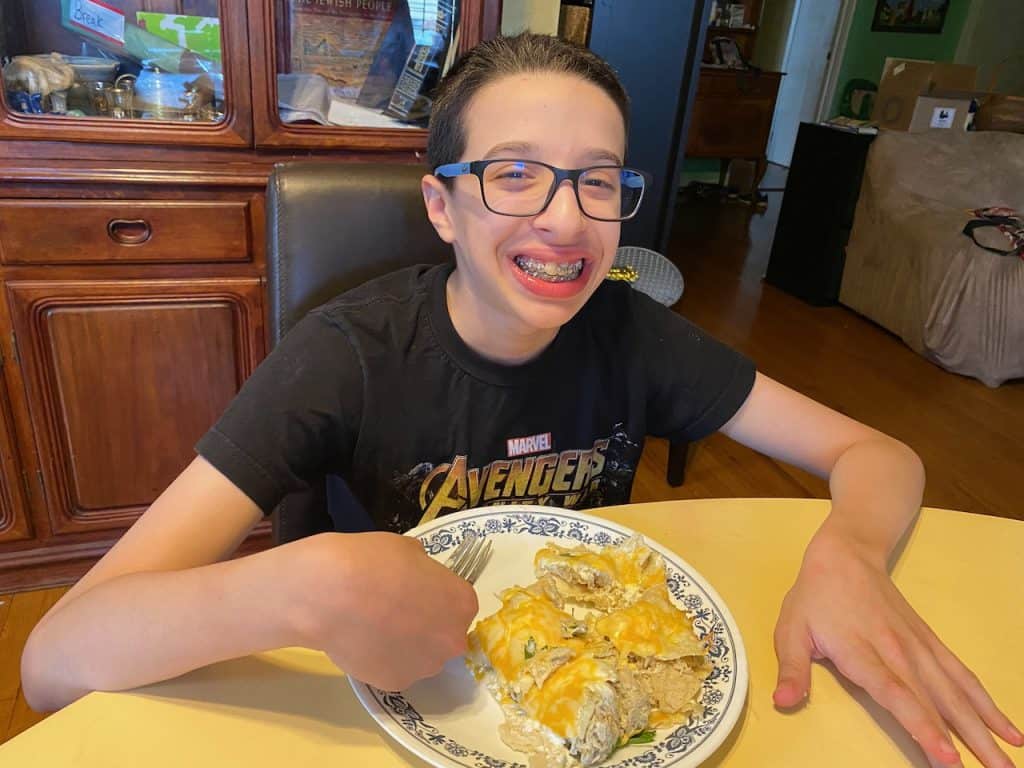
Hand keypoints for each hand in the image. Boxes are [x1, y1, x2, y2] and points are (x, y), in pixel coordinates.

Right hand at [293, 532, 478, 690]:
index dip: (437, 596)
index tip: (417, 591)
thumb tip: (417, 576)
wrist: (330, 593)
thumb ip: (423, 570)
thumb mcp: (408, 549)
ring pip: (420, 656)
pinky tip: (361, 641)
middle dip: (426, 624)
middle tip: (396, 611)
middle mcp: (451, 640)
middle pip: (444, 634)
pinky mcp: (395, 683)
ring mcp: (424, 666)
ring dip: (406, 645)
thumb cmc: (372, 562)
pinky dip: (381, 659)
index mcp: (462, 603)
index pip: (458, 603)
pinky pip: (393, 669)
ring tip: (373, 627)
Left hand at [773, 531, 1022, 767]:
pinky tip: (1008, 730)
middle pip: (936, 702)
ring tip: (1008, 762)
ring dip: (984, 728)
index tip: (946, 758)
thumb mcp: (791, 629)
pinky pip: (962, 676)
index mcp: (861, 652)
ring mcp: (919, 647)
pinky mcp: (931, 643)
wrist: (846, 554)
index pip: (897, 695)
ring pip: (957, 692)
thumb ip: (792, 669)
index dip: (922, 727)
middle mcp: (898, 652)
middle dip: (967, 741)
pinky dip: (987, 703)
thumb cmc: (815, 597)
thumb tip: (783, 702)